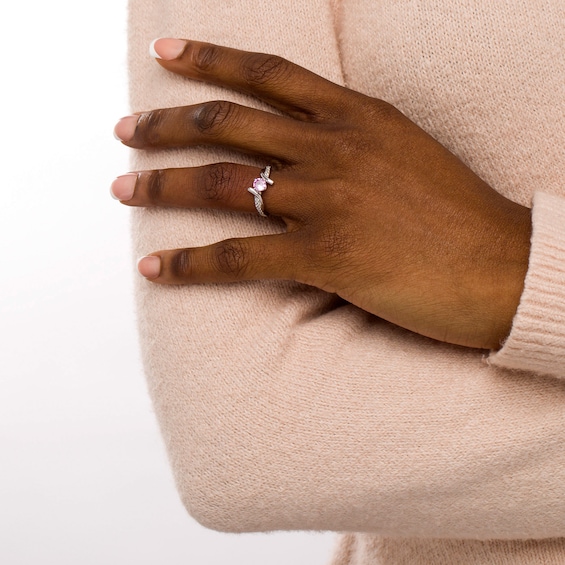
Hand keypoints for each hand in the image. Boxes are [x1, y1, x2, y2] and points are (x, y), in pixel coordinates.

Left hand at [112, 39, 531, 349]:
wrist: (504, 265)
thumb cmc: (460, 214)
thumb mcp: (405, 150)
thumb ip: (351, 141)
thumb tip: (306, 150)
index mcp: (356, 116)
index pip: (267, 74)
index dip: (210, 60)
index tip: (167, 56)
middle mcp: (334, 148)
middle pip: (227, 124)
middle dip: (166, 124)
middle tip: (125, 130)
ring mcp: (327, 201)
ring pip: (221, 186)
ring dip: (163, 185)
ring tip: (123, 187)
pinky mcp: (325, 256)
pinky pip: (237, 256)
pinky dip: (189, 263)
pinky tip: (155, 266)